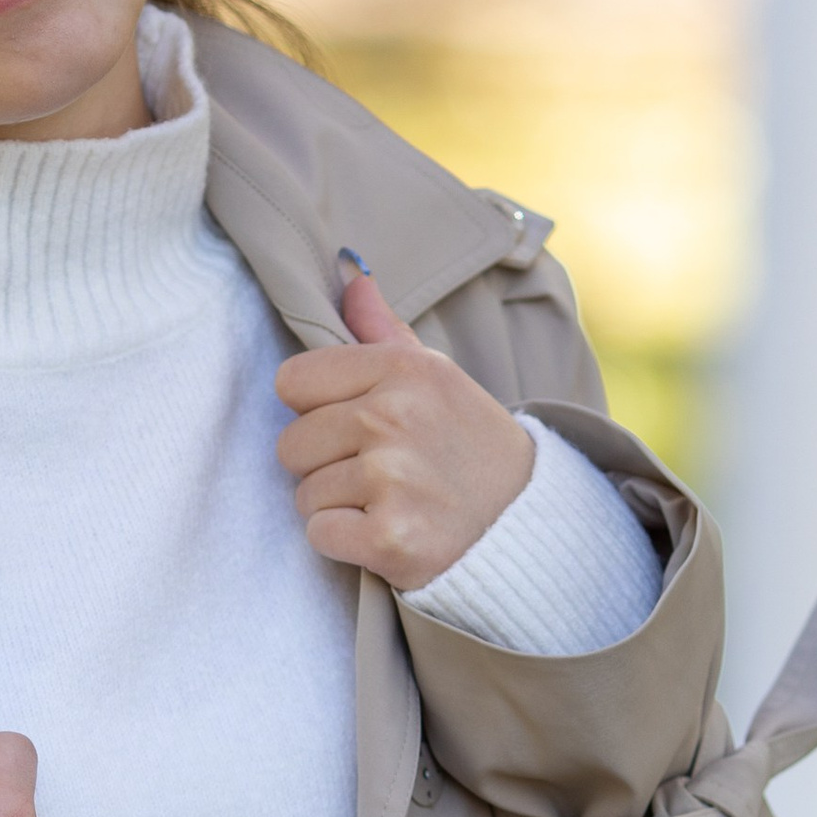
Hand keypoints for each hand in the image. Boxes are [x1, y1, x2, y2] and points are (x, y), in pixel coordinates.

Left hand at [274, 264, 534, 589]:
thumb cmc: (468, 446)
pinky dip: (347, 544)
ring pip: (303, 495)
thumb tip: (349, 272)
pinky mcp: (390, 539)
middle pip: (290, 444)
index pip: (292, 382)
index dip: (314, 409)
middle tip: (381, 473)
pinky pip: (320, 536)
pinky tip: (390, 532)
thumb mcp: (436, 377)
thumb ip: (383, 331)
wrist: (526, 524)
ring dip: (338, 507)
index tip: (357, 425)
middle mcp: (395, 417)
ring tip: (391, 502)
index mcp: (403, 370)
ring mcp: (392, 479)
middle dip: (324, 465)